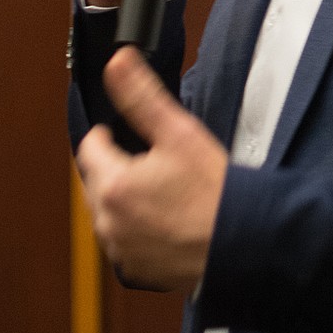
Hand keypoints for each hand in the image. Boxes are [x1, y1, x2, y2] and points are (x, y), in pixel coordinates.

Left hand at [76, 47, 227, 290]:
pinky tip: (169, 221)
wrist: (242, 244)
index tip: (135, 137)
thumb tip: (117, 62)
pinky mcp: (135, 269)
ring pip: (111, 212)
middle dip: (119, 168)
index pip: (90, 147)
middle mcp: (108, 221)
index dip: (111, 136)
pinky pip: (126, 241)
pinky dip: (139, 229)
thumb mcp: (180, 133)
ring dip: (128, 200)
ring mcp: (121, 249)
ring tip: (167, 194)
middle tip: (159, 165)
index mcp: (113, 185)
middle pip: (98, 181)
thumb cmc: (215, 193)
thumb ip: (141, 96)